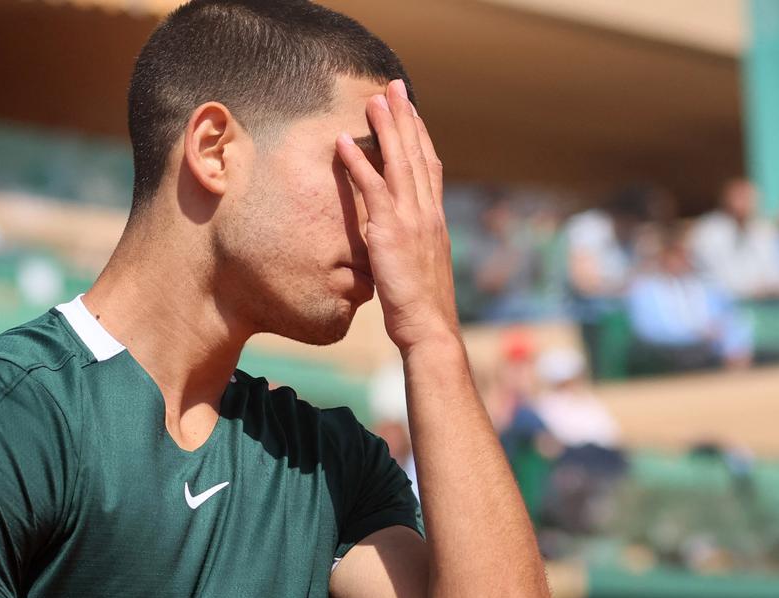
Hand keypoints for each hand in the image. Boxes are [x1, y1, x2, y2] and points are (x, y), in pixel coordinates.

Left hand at [337, 79, 459, 353]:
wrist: (430, 328)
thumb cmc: (423, 310)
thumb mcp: (420, 270)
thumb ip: (413, 248)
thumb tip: (402, 243)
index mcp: (435, 220)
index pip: (430, 168)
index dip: (420, 137)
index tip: (411, 112)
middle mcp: (428, 213)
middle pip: (418, 154)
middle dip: (406, 119)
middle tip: (394, 88)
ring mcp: (412, 220)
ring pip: (399, 162)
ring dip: (385, 128)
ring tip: (373, 100)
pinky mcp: (391, 232)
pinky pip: (372, 189)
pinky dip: (358, 163)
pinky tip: (343, 143)